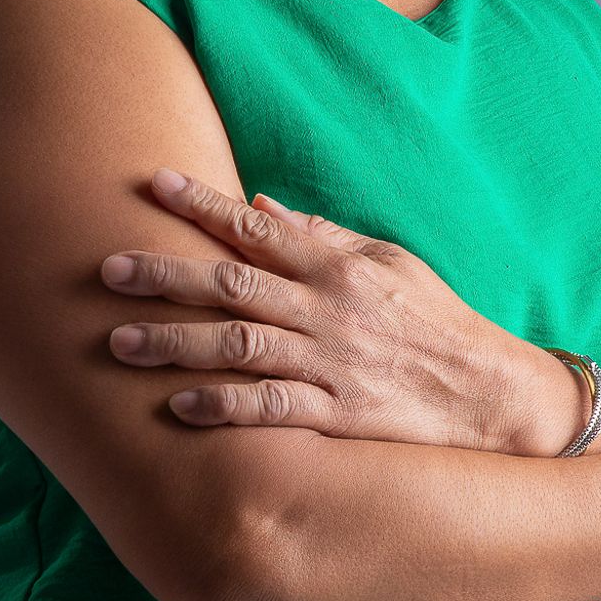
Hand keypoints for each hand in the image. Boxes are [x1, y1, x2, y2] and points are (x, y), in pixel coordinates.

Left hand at [99, 166, 546, 450]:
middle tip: (107, 269)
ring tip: (118, 343)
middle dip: (164, 275)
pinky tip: (180, 405)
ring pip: (240, 345)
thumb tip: (264, 208)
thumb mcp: (391, 262)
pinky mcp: (341, 415)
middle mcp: (329, 310)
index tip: (152, 185)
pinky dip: (225, 406)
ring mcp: (333, 363)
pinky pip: (272, 409)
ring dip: (175, 343)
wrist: (494, 394)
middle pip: (232, 284)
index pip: (258, 228)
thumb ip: (325, 236)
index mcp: (339, 267)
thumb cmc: (436, 322)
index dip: (203, 205)